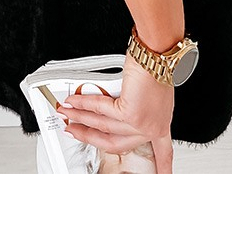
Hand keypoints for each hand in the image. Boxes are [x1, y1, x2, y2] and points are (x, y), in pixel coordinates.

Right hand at [60, 54, 173, 172]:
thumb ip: (130, 108)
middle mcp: (153, 127)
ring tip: (67, 113)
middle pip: (116, 143)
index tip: (164, 177)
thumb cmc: (155, 66)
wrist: (157, 54)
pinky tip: (73, 102)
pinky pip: (100, 111)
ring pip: (103, 127)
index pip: (163, 152)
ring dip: (81, 119)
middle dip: (90, 138)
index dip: (162, 167)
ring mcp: (141, 123)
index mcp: (161, 124)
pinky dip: (83, 104)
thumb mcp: (149, 94)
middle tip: (75, 131)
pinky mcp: (130, 115)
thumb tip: (101, 110)